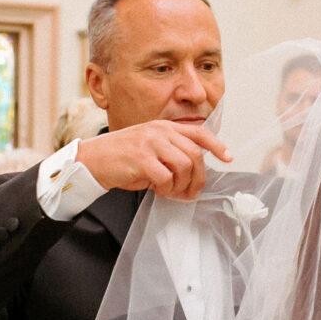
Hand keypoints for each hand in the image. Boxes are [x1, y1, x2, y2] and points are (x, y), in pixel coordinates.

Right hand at [76, 121, 231, 200]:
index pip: (198, 132)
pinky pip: (166, 178)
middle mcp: (159, 131)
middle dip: (198, 177)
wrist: (92, 160)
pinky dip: (167, 189)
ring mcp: (150, 144)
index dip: (216, 145)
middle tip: (191, 192)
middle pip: (194, 154)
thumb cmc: (121, 158)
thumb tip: (194, 171)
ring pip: (184, 166)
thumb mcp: (149, 147)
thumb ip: (171, 152)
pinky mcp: (141, 159)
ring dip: (182, 185)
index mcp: (163, 127)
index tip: (228, 157)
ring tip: (171, 191)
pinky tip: (158, 190)